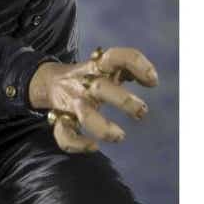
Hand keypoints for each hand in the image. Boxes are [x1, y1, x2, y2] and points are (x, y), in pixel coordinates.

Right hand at [28, 47, 157, 152]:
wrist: (50, 81)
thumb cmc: (88, 77)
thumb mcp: (104, 66)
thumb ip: (127, 69)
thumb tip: (151, 80)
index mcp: (97, 68)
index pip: (115, 57)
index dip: (135, 65)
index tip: (153, 80)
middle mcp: (85, 84)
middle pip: (102, 89)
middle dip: (123, 101)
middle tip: (142, 111)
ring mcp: (73, 103)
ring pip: (85, 116)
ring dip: (103, 127)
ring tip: (120, 136)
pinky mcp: (62, 120)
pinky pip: (65, 135)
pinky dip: (78, 144)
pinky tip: (93, 146)